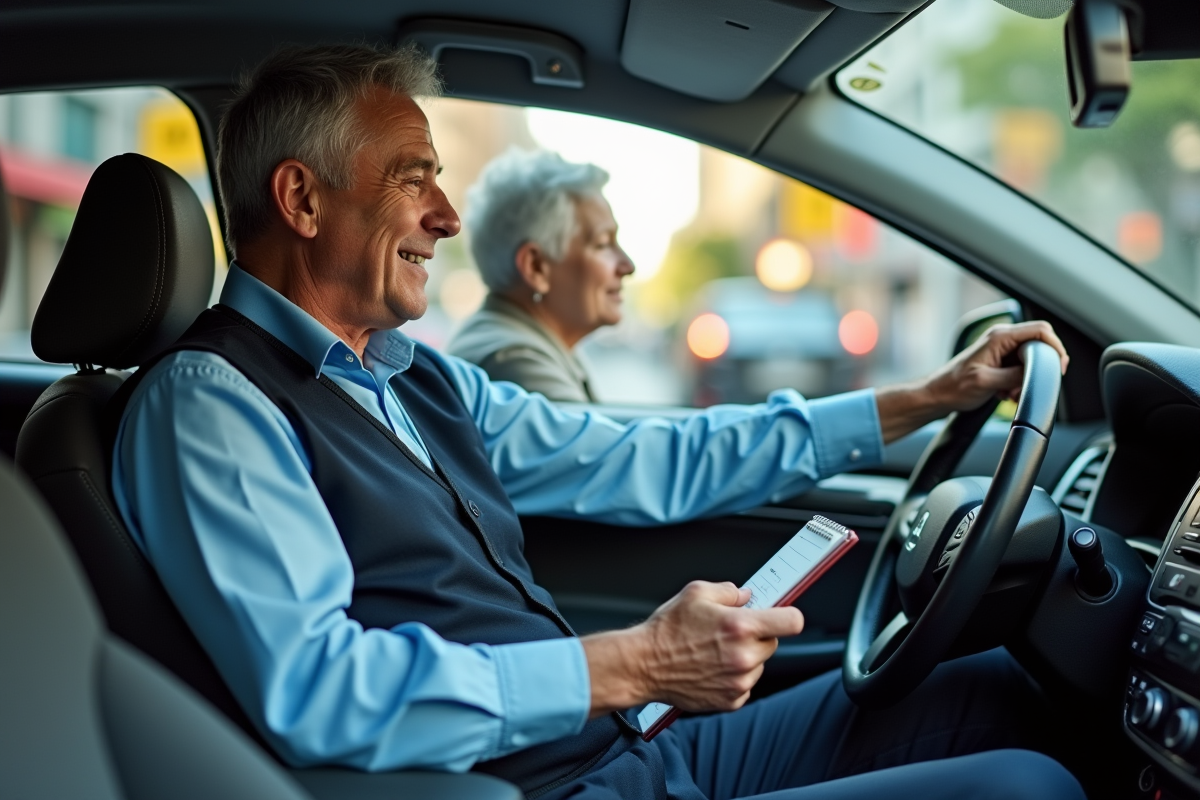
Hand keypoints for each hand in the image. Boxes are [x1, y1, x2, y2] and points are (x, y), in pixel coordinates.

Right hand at [581, 581, 804, 717]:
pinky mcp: (731, 701)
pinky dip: (734, 678)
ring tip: (714, 651)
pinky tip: (712, 668)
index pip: (791, 622)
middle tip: (730, 632)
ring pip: (759, 665)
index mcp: (739, 626)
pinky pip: (745, 686)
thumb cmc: (665, 630)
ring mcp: (739, 682)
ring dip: (745, 658)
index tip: (783, 615)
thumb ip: (729, 590)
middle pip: (772, 643)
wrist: (644, 665)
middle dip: (757, 635)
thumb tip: (746, 595)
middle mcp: (744, 656)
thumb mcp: (695, 593)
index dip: (788, 615)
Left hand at [875, 321, 1068, 442]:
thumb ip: (1015, 375)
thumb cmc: (954, 387)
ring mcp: (1001, 348)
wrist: (937, 395)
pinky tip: (1005, 394)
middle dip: (1040, 368)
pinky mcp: (1000, 360)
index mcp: (1000, 337)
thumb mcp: (987, 383)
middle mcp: (1002, 338)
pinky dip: (1018, 383)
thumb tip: (1036, 372)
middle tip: (1029, 386)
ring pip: (1031, 359)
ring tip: (1011, 393)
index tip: (1058, 368)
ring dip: (1027, 379)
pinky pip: (1021, 368)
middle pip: (1039, 345)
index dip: (1056, 348)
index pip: (1041, 330)